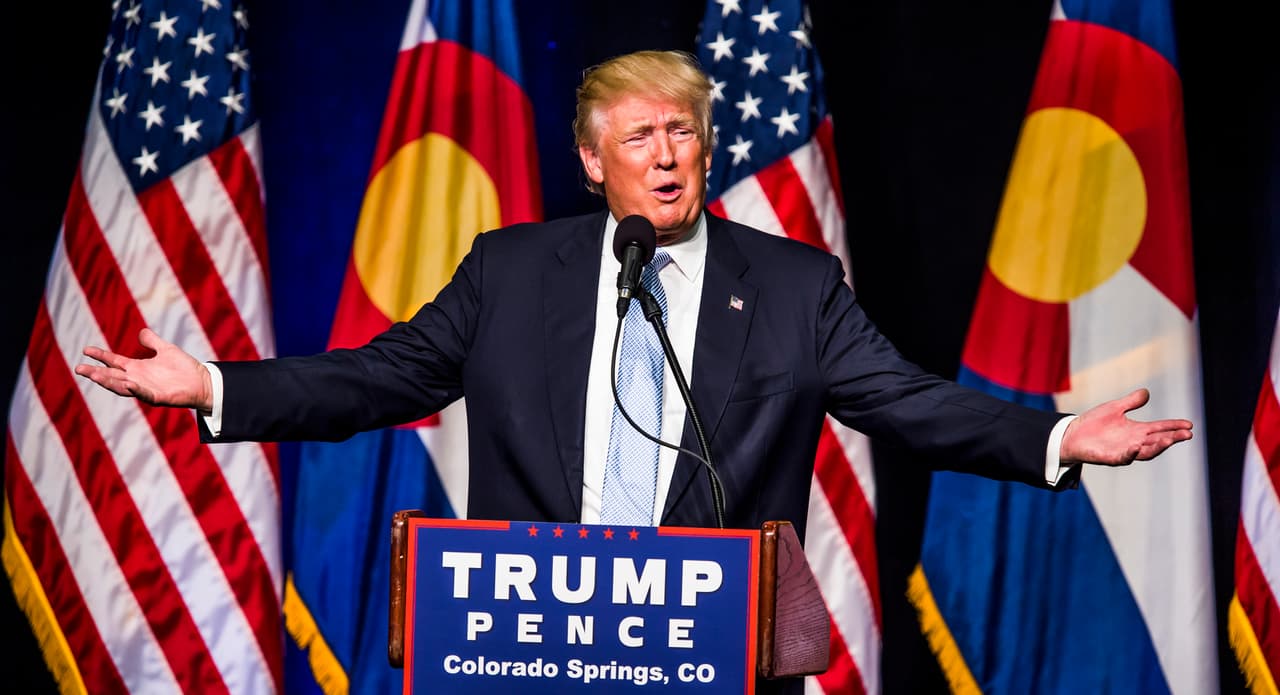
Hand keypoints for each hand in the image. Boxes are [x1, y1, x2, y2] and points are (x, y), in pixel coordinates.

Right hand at [74, 328, 212, 411]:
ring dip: (109, 382)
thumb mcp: (166, 350)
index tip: (85, 350)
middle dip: (96, 373)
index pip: (114, 361)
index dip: (100, 356)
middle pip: (112, 376)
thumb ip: (152, 342)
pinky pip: (144, 393)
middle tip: (78, 369)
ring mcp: (146, 389)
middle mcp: (138, 379)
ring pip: (122, 386)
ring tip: (95, 376)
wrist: (201, 381)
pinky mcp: (157, 397)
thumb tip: (141, 332)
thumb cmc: (184, 368)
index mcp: (138, 368)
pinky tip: (128, 384)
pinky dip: (136, 390)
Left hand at [1060, 388, 1192, 465]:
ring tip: (1169, 440)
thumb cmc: (1094, 423)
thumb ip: (1131, 402)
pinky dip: (1130, 454)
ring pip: (1145, 452)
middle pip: (1158, 441)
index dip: (1174, 426)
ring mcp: (1123, 451)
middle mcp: (1134, 442)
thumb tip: (1146, 392)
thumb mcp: (1115, 408)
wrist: (1072, 435)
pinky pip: (1123, 458)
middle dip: (1172, 438)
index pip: (1160, 428)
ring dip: (1158, 447)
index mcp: (1137, 430)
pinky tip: (1136, 448)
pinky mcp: (1110, 457)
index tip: (1189, 425)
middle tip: (1187, 434)